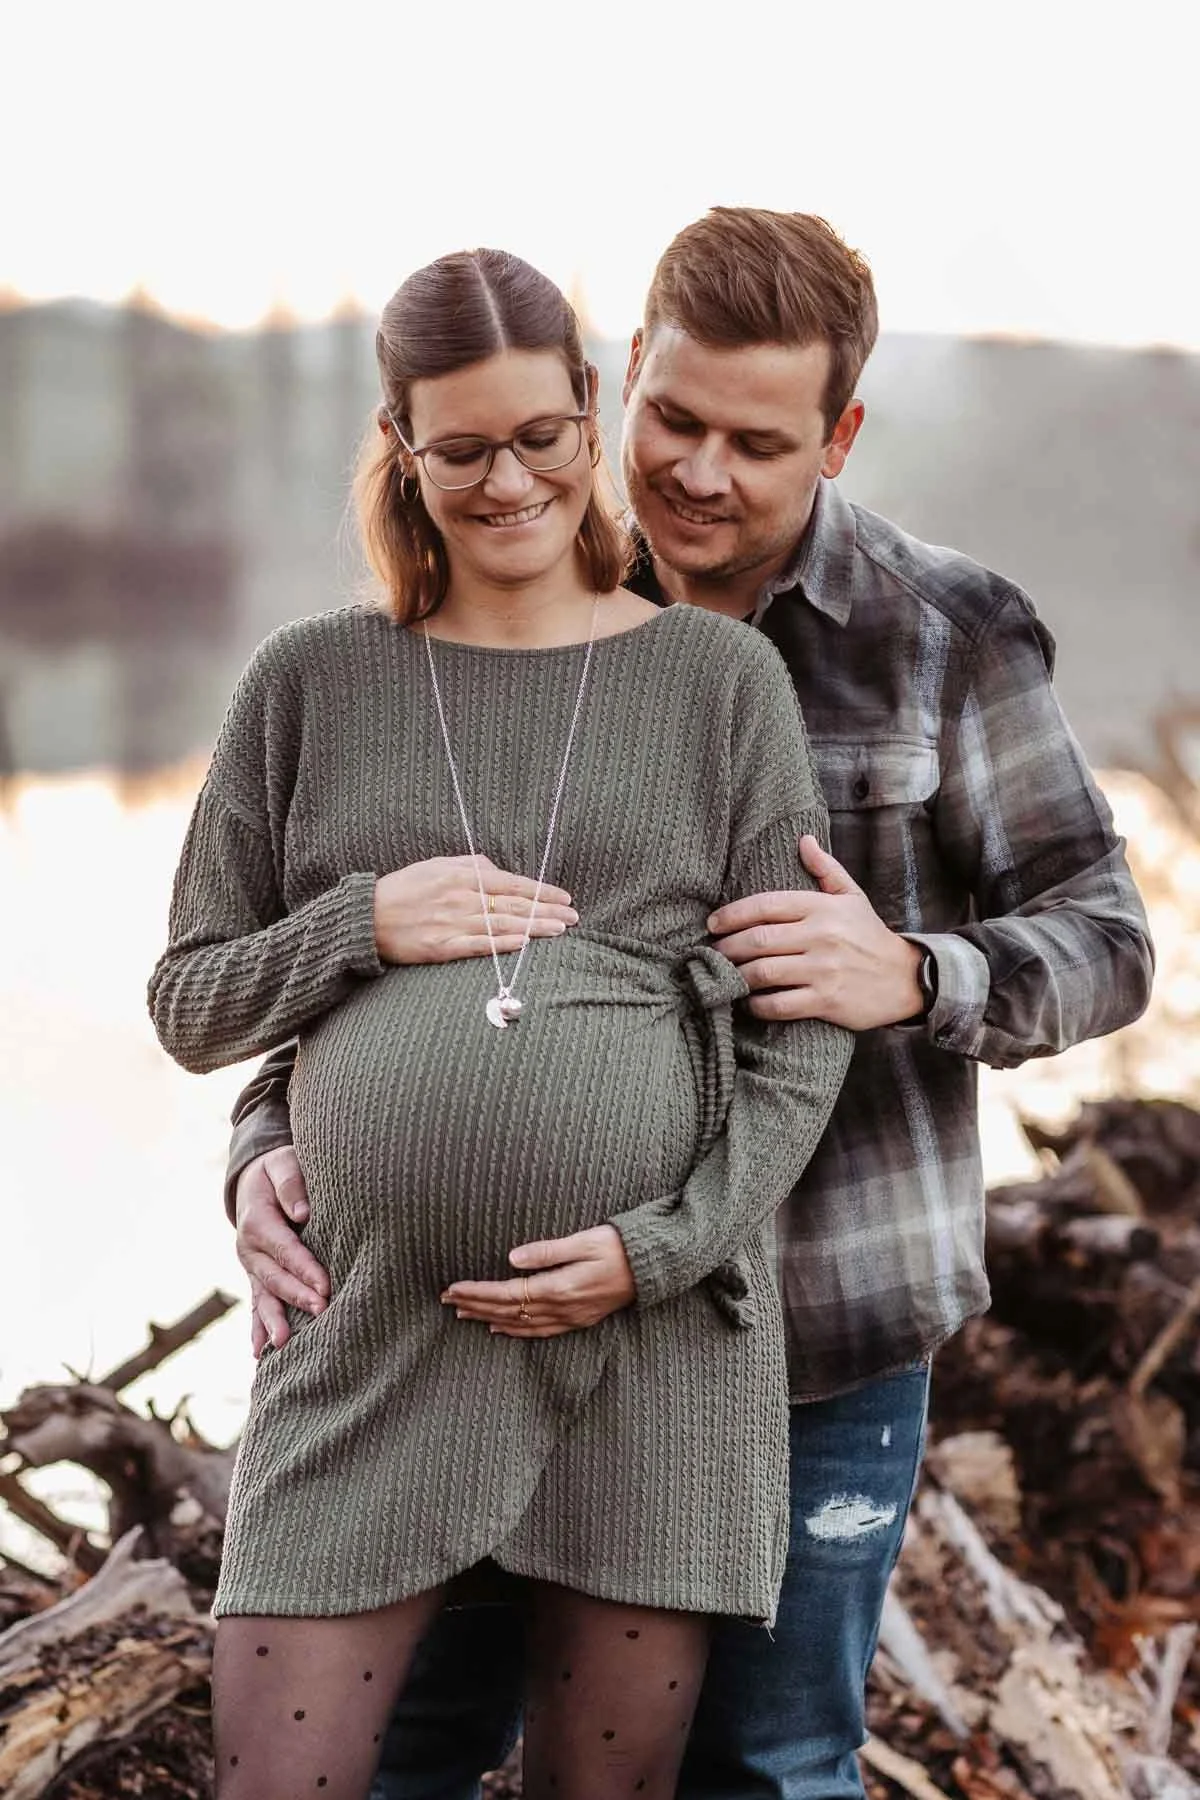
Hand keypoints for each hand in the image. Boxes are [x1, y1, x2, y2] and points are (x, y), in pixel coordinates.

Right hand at [235, 1147, 329, 1355]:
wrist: (254, 1180)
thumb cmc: (278, 1169)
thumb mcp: (283, 1163)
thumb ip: (291, 1184)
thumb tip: (302, 1212)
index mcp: (257, 1220)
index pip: (285, 1248)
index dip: (305, 1268)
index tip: (325, 1286)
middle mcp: (249, 1248)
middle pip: (275, 1276)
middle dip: (297, 1296)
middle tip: (322, 1311)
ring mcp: (250, 1266)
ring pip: (263, 1296)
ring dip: (273, 1321)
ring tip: (282, 1345)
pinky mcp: (256, 1276)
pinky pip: (256, 1303)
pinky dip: (257, 1328)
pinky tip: (259, 1353)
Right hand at [373, 855, 577, 964]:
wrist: (366, 916)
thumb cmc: (403, 889)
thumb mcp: (437, 865)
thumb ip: (471, 865)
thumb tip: (499, 870)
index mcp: (461, 876)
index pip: (512, 882)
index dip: (541, 890)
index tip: (565, 897)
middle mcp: (461, 898)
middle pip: (513, 904)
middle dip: (547, 910)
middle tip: (573, 917)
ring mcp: (452, 923)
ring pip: (502, 924)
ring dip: (534, 927)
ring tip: (560, 929)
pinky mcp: (441, 946)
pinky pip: (478, 945)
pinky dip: (502, 944)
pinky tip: (524, 944)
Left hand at [442, 1225, 636, 1338]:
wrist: (652, 1268)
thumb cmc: (618, 1247)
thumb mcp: (584, 1240)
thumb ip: (547, 1251)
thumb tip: (512, 1258)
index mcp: (559, 1287)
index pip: (507, 1292)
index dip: (478, 1291)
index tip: (454, 1287)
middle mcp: (561, 1308)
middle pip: (508, 1311)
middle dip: (475, 1305)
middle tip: (446, 1300)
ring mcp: (570, 1318)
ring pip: (519, 1324)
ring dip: (489, 1318)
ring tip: (463, 1313)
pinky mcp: (577, 1320)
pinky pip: (539, 1331)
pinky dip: (515, 1331)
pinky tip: (500, 1328)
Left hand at [707, 835, 923, 1029]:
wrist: (906, 978)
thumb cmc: (870, 936)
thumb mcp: (852, 897)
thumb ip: (825, 869)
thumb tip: (804, 839)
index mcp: (822, 908)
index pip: (766, 904)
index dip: (732, 914)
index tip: (713, 923)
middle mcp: (821, 936)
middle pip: (758, 939)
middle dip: (727, 946)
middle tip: (711, 952)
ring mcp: (823, 970)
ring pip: (763, 972)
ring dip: (737, 975)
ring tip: (724, 975)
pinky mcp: (826, 1001)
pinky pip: (779, 1004)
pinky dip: (757, 1005)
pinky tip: (748, 1001)